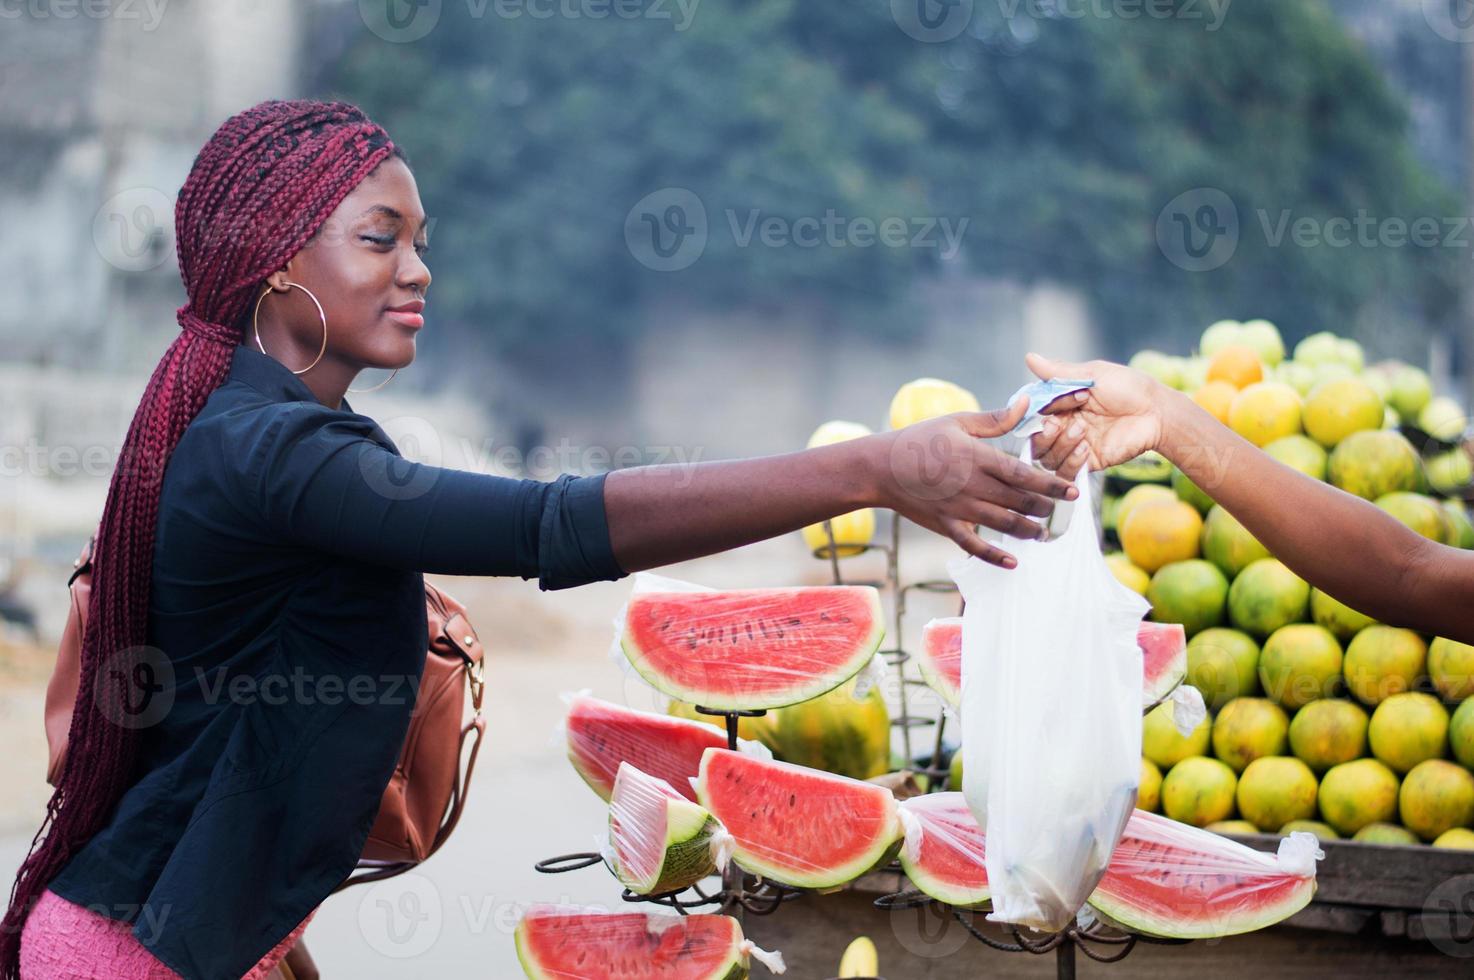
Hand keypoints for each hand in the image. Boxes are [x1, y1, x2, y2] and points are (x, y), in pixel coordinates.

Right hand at [878, 395, 1081, 567]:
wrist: (881, 467)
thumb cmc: (919, 440)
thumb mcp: (956, 421)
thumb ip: (995, 419)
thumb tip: (1026, 405)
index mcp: (977, 458)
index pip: (1024, 474)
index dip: (1051, 484)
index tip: (1073, 491)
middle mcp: (972, 486)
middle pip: (1019, 501)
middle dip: (1045, 508)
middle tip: (1062, 512)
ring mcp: (959, 509)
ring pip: (1003, 525)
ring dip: (1027, 531)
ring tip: (1043, 534)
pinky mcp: (946, 526)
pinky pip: (973, 546)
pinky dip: (994, 556)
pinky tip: (1012, 563)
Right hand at [1024, 352, 1168, 471]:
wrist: (1156, 413)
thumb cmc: (1128, 388)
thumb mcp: (1092, 375)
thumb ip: (1059, 373)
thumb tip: (1029, 357)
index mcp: (1062, 405)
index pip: (1034, 415)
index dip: (1035, 414)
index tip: (1048, 408)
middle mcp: (1065, 427)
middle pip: (1035, 441)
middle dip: (1043, 435)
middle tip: (1057, 425)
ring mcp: (1076, 446)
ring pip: (1047, 458)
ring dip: (1060, 446)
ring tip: (1082, 432)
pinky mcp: (1089, 463)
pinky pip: (1065, 472)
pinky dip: (1070, 462)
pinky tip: (1085, 449)